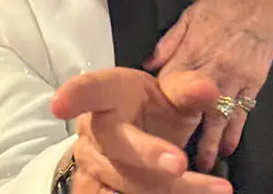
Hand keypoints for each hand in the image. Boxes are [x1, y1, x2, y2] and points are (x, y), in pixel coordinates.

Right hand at [52, 67, 231, 193]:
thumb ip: (188, 90)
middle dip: (149, 155)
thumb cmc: (153, 107)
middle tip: (181, 164)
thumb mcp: (173, 94)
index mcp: (107, 93)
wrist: (140, 132)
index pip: (89, 90)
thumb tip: (208, 89)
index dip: (74, 95)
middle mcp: (93, 129)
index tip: (59, 104)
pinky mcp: (94, 191)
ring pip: (125, 183)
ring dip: (170, 190)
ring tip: (212, 189)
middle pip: (118, 144)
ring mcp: (90, 164)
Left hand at [143, 0, 272, 171]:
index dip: (159, 103)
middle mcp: (212, 71)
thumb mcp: (189, 15)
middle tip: (171, 158)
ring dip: (210, 143)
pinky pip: (242, 113)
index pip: (169, 85)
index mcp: (192, 52)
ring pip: (218, 118)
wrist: (264, 2)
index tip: (151, 119)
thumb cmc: (224, 4)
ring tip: (202, 165)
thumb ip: (168, 42)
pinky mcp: (253, 85)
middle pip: (193, 109)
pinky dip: (235, 132)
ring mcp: (234, 81)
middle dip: (182, 134)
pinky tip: (228, 147)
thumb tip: (147, 63)